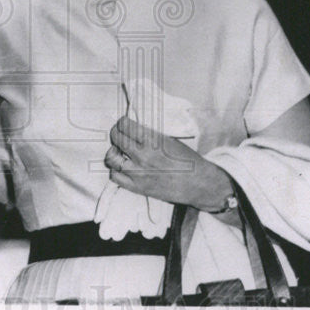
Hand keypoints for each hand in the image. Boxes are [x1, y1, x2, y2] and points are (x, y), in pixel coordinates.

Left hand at [105, 115, 233, 209]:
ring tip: (119, 151)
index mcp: (153, 140)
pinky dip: (116, 169)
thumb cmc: (188, 160)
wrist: (198, 183)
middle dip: (116, 133)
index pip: (125, 125)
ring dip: (113, 151)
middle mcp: (143, 155)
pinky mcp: (138, 187)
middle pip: (116, 138)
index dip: (122, 122)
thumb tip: (134, 128)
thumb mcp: (170, 140)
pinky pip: (115, 176)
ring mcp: (138, 172)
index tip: (124, 123)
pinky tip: (123, 166)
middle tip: (119, 133)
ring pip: (111, 158)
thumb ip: (151, 134)